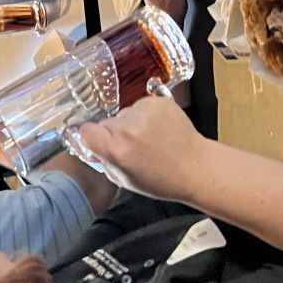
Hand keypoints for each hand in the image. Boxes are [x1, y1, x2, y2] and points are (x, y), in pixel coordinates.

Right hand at [76, 97, 208, 202]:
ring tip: (148, 138)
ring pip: (123, 113)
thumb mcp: (124, 179)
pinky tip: (157, 129)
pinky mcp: (158, 102)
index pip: (86, 131)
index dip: (92, 138)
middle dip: (114, 133)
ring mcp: (145, 112)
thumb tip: (91, 145)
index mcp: (117, 150)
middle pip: (106, 122)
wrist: (195, 168)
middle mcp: (128, 128)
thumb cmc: (161, 180)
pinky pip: (139, 106)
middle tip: (132, 146)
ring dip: (130, 123)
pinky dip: (145, 115)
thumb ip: (104, 160)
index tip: (99, 142)